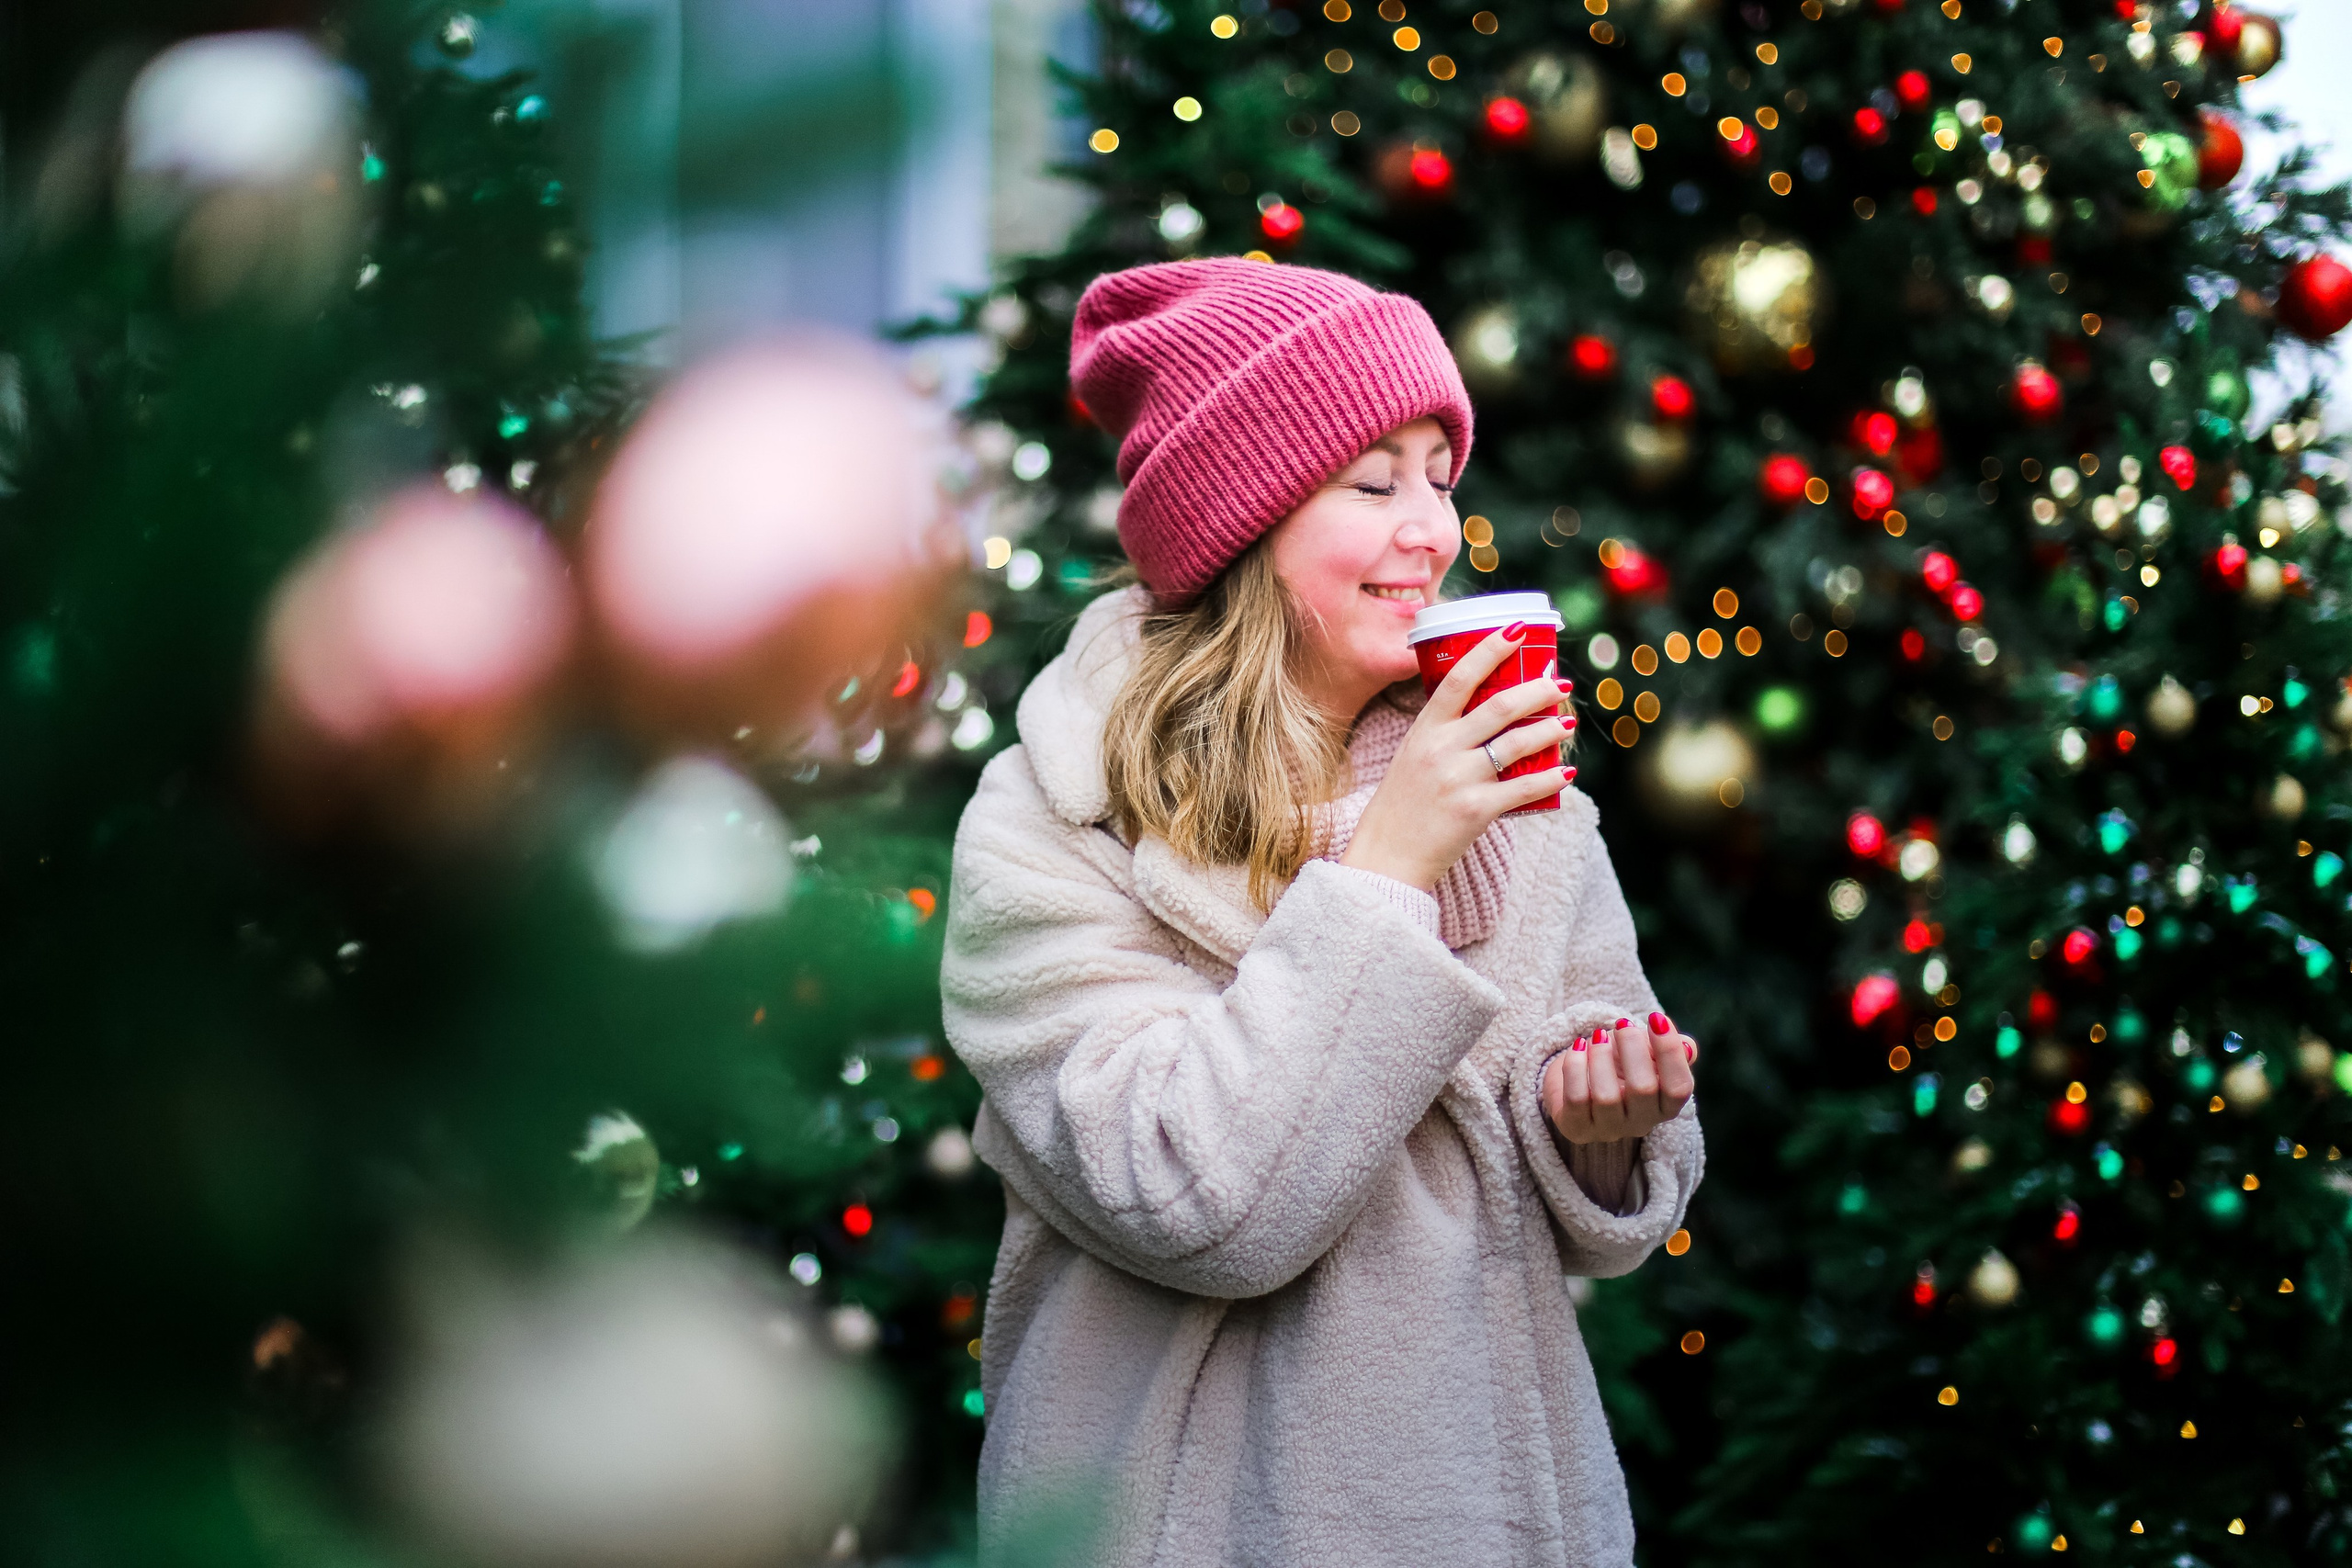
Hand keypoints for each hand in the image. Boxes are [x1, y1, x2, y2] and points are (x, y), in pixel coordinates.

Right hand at [1338, 622, 1573, 891]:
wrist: (1386, 858)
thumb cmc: (1400, 807)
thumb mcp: (1411, 757)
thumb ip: (1442, 735)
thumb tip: (1486, 714)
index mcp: (1424, 730)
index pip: (1460, 677)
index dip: (1491, 649)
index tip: (1517, 632)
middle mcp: (1442, 748)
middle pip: (1501, 705)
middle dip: (1538, 690)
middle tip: (1559, 685)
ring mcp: (1459, 778)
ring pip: (1518, 742)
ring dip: (1550, 729)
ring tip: (1565, 725)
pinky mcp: (1476, 810)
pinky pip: (1524, 787)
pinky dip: (1550, 779)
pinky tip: (1566, 773)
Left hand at [1543, 1013, 1696, 1144]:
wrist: (1578, 1078)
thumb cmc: (1621, 1062)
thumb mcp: (1649, 1052)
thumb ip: (1674, 1048)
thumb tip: (1686, 1047)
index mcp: (1665, 1106)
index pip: (1679, 1087)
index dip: (1670, 1052)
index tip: (1656, 1018)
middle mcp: (1641, 1123)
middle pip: (1644, 1089)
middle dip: (1632, 1047)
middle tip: (1622, 1024)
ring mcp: (1608, 1129)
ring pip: (1606, 1096)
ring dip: (1601, 1056)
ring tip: (1598, 1035)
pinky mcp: (1577, 1129)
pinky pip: (1576, 1098)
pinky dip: (1575, 1066)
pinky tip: (1578, 1048)